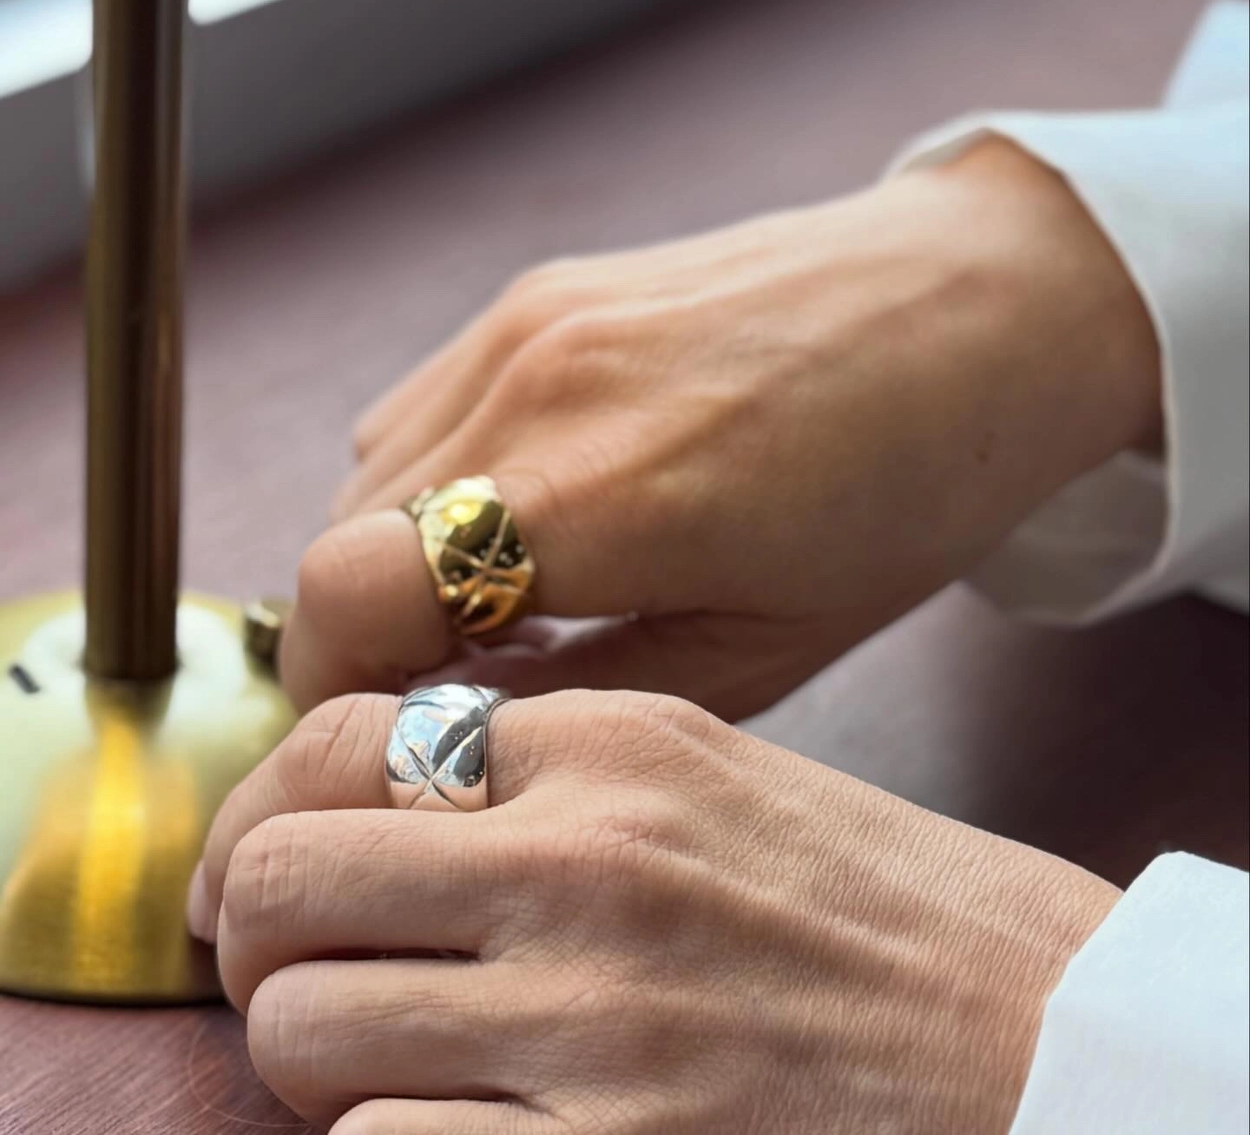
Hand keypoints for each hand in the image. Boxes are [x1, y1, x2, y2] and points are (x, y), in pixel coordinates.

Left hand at [190, 688, 1119, 1133]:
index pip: (339, 736)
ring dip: (317, 1060)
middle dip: (262, 936)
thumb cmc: (887, 915)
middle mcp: (586, 860)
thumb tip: (379, 809)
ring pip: (305, 1030)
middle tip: (297, 974)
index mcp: (615, 742)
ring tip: (389, 1068)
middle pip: (287, 876)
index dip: (262, 811)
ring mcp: (594, 1020)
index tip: (258, 869)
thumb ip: (551, 777)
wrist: (1048, 1045)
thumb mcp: (715, 779)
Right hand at [280, 140, 1159, 717]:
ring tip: (503, 597)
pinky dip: (436, 475)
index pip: (339, 596)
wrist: (971, 308)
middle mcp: (532, 388)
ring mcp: (527, 322)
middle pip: (333, 535)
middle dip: (364, 632)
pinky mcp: (541, 289)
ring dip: (396, 551)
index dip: (331, 688)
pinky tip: (531, 505)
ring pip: (368, 467)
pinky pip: (426, 403)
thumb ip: (587, 692)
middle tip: (452, 683)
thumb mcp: (764, 648)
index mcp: (596, 496)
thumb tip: (453, 714)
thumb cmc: (904, 491)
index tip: (381, 733)